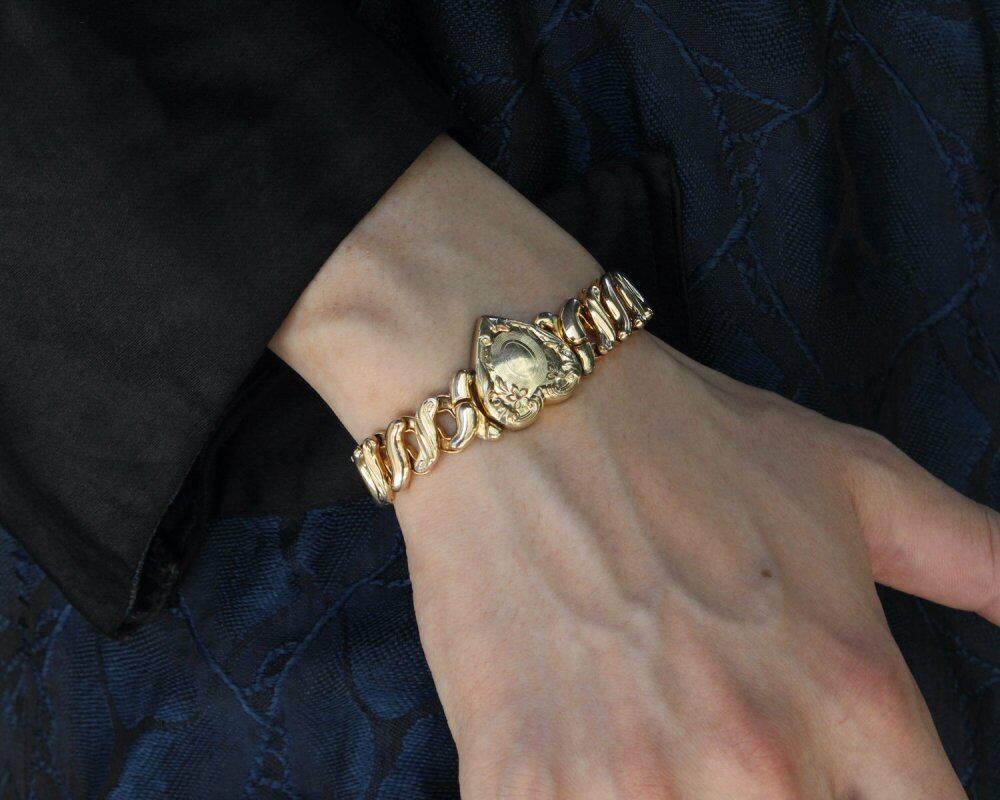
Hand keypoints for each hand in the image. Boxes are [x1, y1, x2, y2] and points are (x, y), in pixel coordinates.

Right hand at [396, 330, 996, 798]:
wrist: (523, 410)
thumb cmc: (684, 440)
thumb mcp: (853, 481)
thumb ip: (979, 557)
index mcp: (854, 696)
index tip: (838, 778)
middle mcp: (761, 760)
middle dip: (775, 794)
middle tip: (728, 746)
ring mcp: (631, 783)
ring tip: (651, 745)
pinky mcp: (519, 784)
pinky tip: (581, 764)